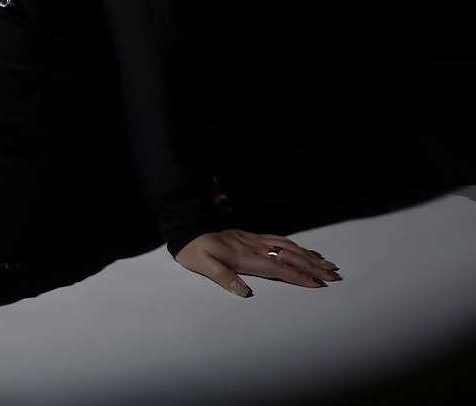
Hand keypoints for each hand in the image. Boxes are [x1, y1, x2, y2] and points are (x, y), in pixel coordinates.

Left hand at [174, 229, 341, 295]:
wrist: (188, 227)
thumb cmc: (195, 251)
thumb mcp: (204, 266)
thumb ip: (224, 278)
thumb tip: (245, 293)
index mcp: (246, 257)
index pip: (278, 268)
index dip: (298, 276)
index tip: (317, 283)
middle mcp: (254, 247)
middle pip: (289, 256)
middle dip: (312, 266)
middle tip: (334, 275)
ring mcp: (255, 240)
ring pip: (287, 246)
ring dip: (308, 255)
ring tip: (327, 263)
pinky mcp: (252, 236)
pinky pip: (279, 239)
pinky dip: (296, 245)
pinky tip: (304, 250)